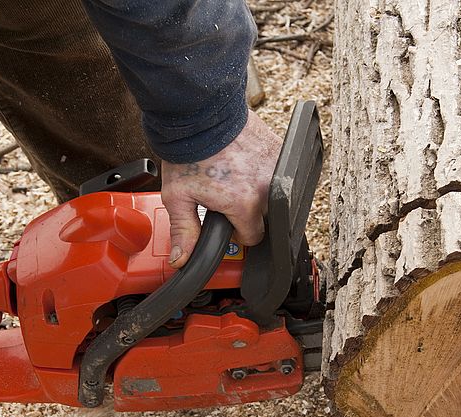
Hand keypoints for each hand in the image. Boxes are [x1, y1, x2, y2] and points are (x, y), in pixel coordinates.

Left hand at [160, 110, 282, 267]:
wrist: (199, 112)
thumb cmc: (188, 152)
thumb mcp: (178, 197)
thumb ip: (184, 232)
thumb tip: (181, 260)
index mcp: (245, 204)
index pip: (254, 237)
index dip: (238, 233)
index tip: (226, 221)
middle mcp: (267, 188)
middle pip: (267, 219)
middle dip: (248, 214)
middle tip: (227, 197)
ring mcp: (277, 167)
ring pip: (275, 197)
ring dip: (258, 194)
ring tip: (236, 180)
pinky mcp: (281, 150)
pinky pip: (279, 174)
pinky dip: (264, 174)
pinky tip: (244, 165)